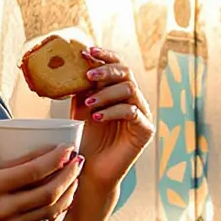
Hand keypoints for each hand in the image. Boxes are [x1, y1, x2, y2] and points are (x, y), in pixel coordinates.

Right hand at [0, 131, 79, 220]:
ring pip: (48, 211)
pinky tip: (60, 200)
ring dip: (66, 194)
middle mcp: (1, 208)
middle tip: (79, 161)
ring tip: (75, 179)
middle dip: (69, 175)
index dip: (56, 160)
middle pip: (48, 192)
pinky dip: (53, 211)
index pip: (33, 172)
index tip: (68, 149)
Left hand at [72, 45, 153, 193]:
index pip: (117, 65)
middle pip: (126, 73)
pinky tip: (97, 117)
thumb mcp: (80, 107)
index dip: (105, 55)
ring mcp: (142, 113)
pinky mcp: (145, 129)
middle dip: (106, 70)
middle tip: (88, 74)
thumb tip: (74, 61)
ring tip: (89, 104)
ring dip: (107, 93)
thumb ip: (82, 86)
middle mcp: (133, 98)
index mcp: (118, 90)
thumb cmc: (85, 138)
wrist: (89, 169)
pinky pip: (132, 112)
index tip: (88, 50)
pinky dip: (113, 111)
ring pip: (130, 89)